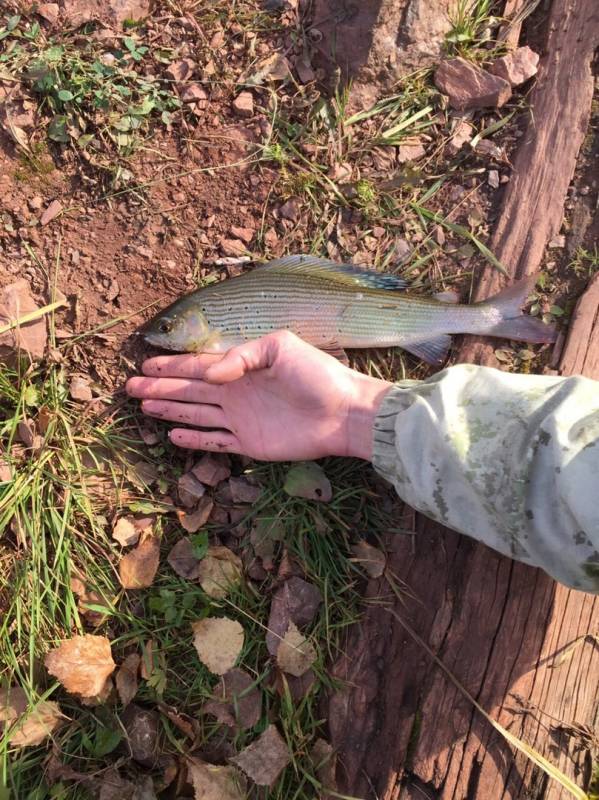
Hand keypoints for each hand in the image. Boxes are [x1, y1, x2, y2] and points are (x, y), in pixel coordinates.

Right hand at [126, 331, 391, 460]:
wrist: (344, 412)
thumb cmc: (316, 375)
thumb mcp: (280, 348)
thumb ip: (242, 356)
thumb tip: (209, 372)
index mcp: (241, 367)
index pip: (198, 366)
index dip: (171, 365)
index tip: (145, 363)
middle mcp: (236, 392)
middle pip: (189, 389)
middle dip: (160, 386)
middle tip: (130, 386)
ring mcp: (241, 418)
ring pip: (195, 412)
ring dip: (170, 408)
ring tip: (143, 404)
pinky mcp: (249, 443)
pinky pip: (215, 441)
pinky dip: (194, 438)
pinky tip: (173, 433)